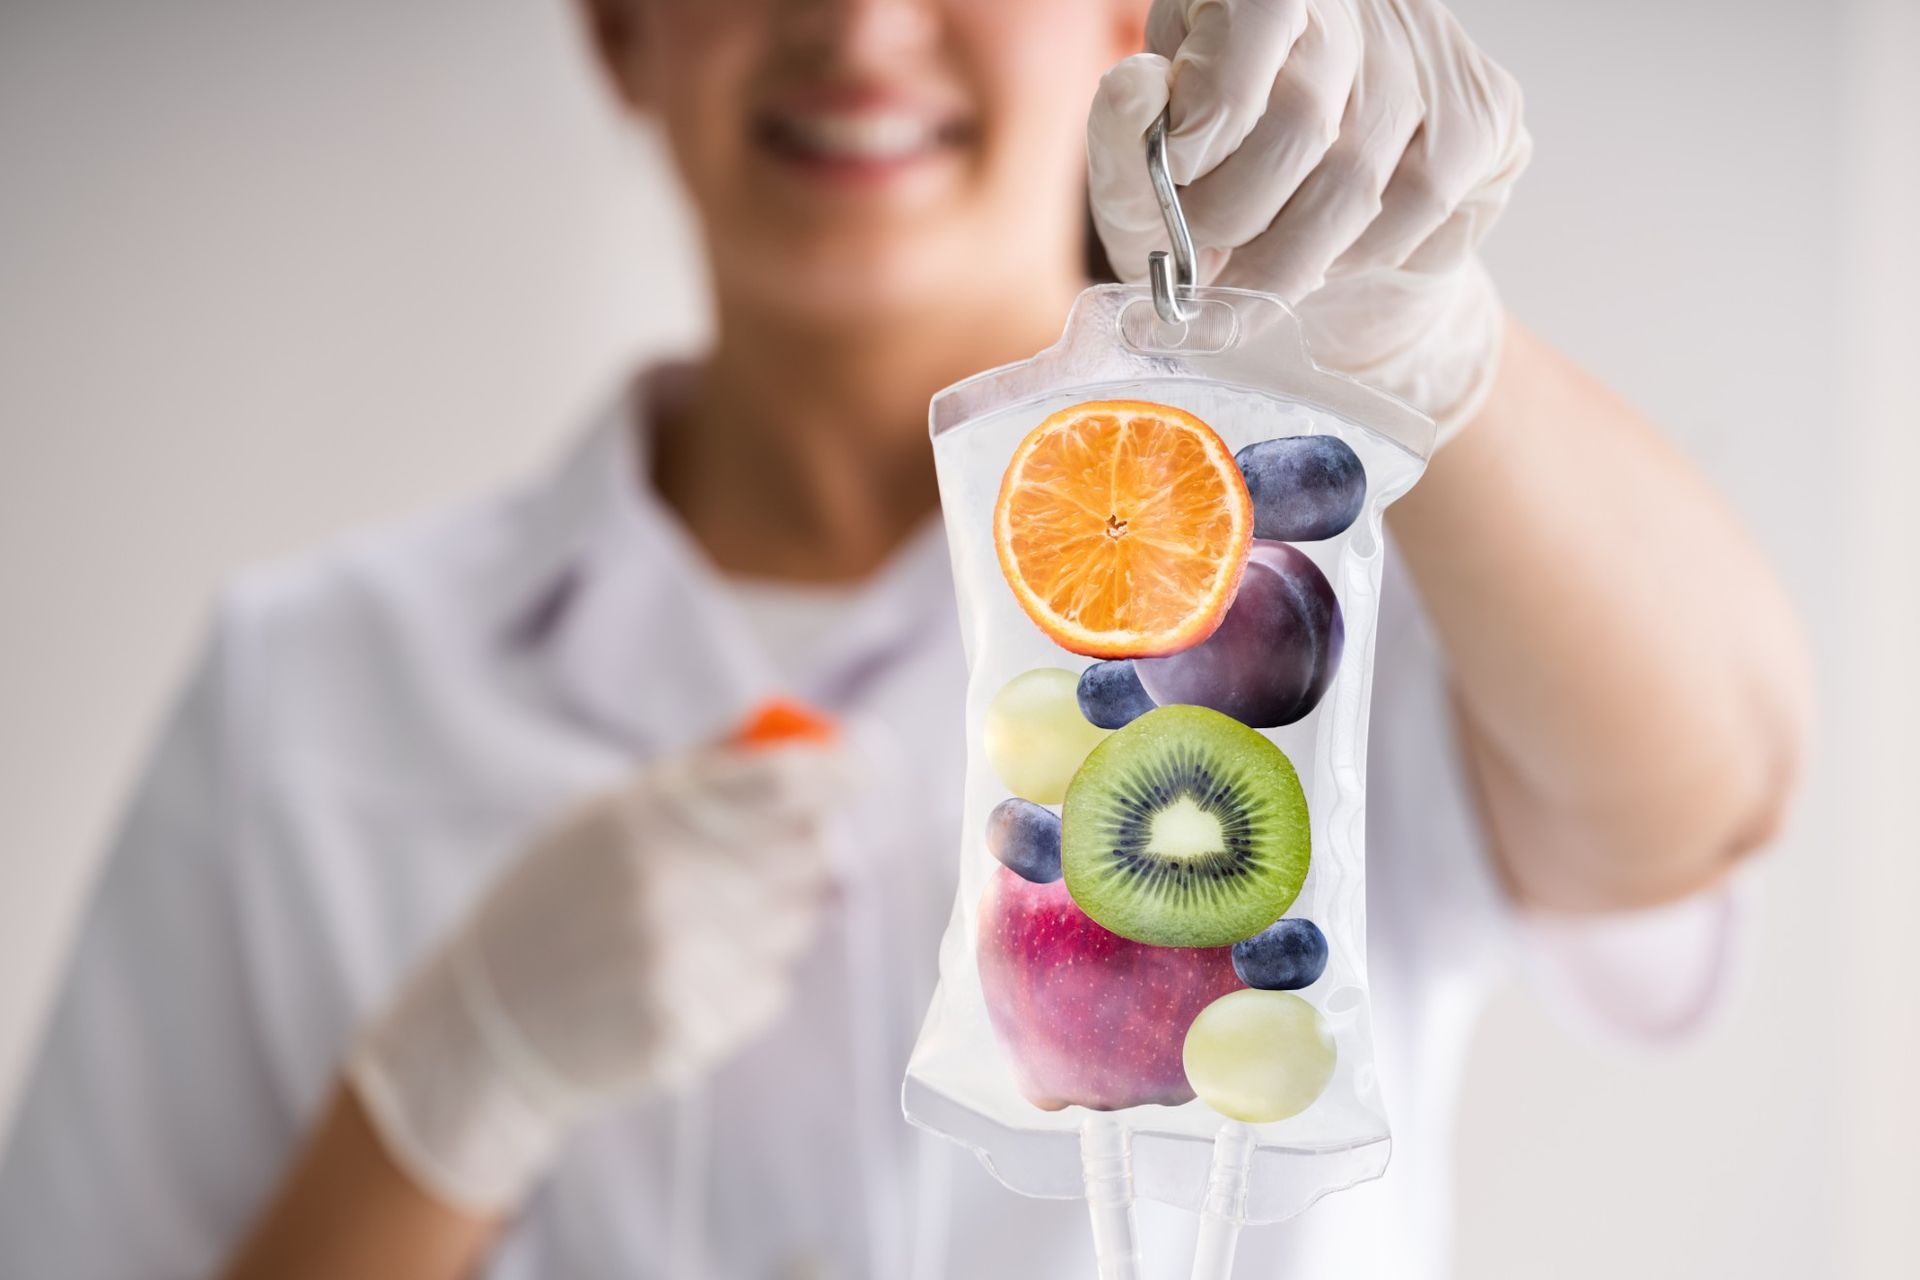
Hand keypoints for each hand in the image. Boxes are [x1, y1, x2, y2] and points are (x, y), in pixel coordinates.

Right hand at [347, 743, 846, 1212]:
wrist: (486, 1024)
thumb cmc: (554, 901)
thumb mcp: (605, 815)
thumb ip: (705, 774)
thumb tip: (810, 740)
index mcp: (644, 817)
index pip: (781, 783)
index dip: (837, 771)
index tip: (861, 769)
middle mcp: (667, 886)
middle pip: (806, 852)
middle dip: (803, 848)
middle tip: (760, 857)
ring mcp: (679, 962)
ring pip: (796, 924)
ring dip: (774, 917)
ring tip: (701, 923)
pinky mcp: (688, 1028)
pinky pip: (771, 987)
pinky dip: (748, 978)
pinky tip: (687, 975)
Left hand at [1088, 0, 1530, 439]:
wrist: (1324, 260)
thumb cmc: (1218, 200)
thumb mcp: (1143, 175)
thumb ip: (1124, 140)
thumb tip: (1138, 91)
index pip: (1259, 11)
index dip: (1209, 111)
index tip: (1174, 173)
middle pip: (1302, 118)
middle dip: (1233, 217)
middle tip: (1200, 261)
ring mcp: (1434, 50)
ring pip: (1357, 180)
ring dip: (1288, 262)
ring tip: (1251, 280)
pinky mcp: (1487, 113)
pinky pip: (1421, 206)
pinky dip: (1358, 257)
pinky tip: (1330, 256)